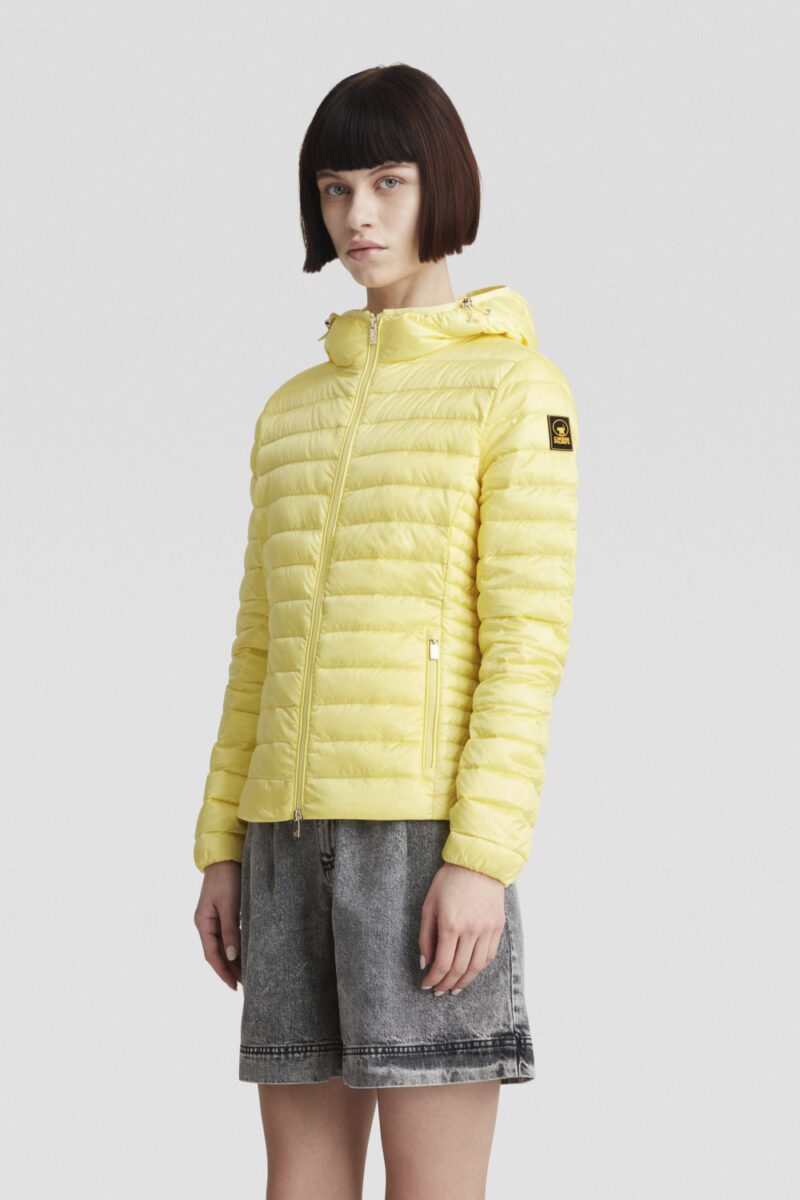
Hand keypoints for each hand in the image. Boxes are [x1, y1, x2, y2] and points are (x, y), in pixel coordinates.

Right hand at [194, 861, 242, 989]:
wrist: (226, 856)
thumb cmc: (226, 878)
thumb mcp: (230, 905)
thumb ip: (230, 930)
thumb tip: (232, 956)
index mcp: (203, 922)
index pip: (212, 954)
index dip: (222, 971)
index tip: (234, 986)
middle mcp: (206, 923)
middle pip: (216, 952)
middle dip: (229, 969)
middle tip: (245, 984)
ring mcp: (214, 918)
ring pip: (223, 945)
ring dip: (233, 960)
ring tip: (246, 974)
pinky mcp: (223, 912)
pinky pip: (228, 936)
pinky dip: (236, 947)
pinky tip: (245, 953)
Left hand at [418, 862, 505, 995]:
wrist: (478, 864)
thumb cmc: (449, 881)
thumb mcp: (429, 905)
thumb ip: (425, 936)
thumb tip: (425, 963)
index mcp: (450, 925)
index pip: (442, 964)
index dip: (433, 979)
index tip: (426, 985)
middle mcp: (471, 930)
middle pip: (459, 969)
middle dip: (446, 984)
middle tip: (438, 991)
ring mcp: (487, 930)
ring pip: (476, 967)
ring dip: (464, 982)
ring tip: (454, 989)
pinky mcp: (498, 927)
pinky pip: (489, 955)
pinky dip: (479, 968)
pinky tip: (470, 972)